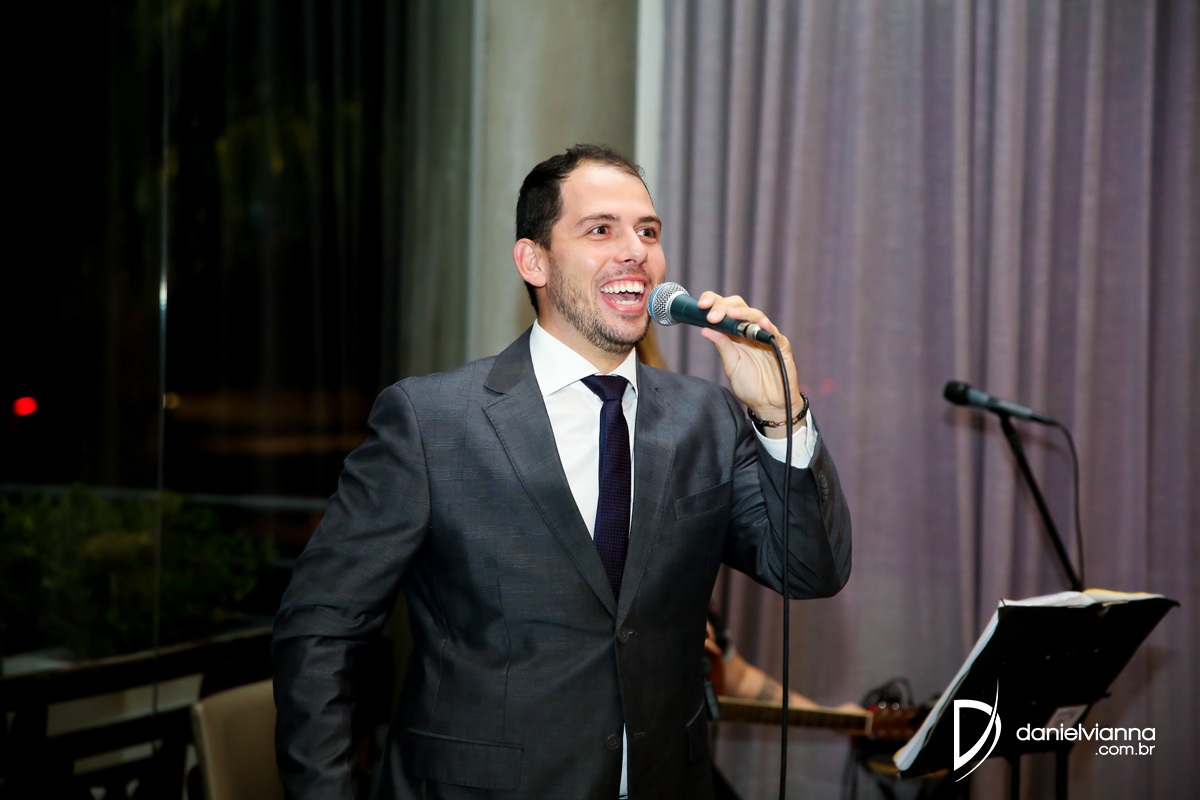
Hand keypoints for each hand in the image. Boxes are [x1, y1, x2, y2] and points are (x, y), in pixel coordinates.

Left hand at [695, 291, 803, 438]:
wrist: (769, 404)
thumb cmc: (750, 386)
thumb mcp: (731, 366)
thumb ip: (722, 346)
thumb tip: (705, 329)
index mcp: (734, 334)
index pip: (723, 311)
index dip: (713, 303)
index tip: (701, 306)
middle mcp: (749, 331)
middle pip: (738, 306)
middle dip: (724, 306)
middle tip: (713, 315)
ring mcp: (765, 336)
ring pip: (755, 315)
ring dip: (743, 313)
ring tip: (731, 314)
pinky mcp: (780, 344)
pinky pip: (774, 332)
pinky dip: (766, 326)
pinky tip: (759, 324)